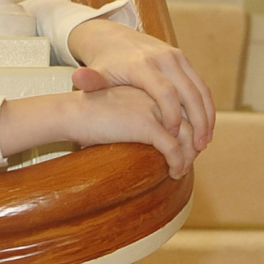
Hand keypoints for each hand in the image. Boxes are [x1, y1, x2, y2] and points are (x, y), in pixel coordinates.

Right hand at [0, 86, 197, 178]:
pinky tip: (174, 172)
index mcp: (149, 91)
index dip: (189, 130)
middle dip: (193, 144)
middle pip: (189, 122)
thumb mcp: (118, 112)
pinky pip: (173, 149)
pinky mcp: (146, 125)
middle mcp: (155, 97)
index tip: (187, 147)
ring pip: (187, 137)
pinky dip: (178, 163)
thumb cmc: (87, 117)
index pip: (181, 110)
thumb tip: (151, 140)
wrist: (70, 113)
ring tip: (181, 170)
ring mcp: (153, 110)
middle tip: (189, 161)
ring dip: (189, 156)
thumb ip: (135, 119)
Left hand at [67, 19, 215, 150]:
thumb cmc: (104, 64)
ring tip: (205, 141)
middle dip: (197, 120)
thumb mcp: (95, 73)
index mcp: (142, 64)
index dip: (171, 116)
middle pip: (189, 92)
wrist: (112, 37)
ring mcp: (176, 57)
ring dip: (206, 116)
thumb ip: (89, 81)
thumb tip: (78, 78)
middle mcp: (164, 58)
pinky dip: (206, 106)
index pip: (165, 93)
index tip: (171, 137)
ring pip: (200, 89)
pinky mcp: (183, 59)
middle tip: (199, 147)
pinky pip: (200, 84)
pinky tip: (205, 126)